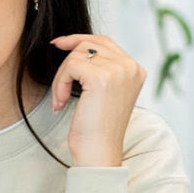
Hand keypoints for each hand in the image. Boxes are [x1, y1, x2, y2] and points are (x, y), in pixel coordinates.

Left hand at [50, 34, 145, 166]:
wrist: (99, 152)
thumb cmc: (97, 129)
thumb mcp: (104, 93)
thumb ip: (101, 69)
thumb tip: (75, 45)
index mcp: (135, 70)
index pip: (105, 42)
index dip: (79, 40)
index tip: (59, 44)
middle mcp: (130, 67)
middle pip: (89, 44)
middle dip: (68, 61)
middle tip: (58, 86)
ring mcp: (118, 70)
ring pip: (77, 54)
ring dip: (62, 77)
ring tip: (62, 99)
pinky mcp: (101, 77)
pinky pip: (70, 66)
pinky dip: (60, 83)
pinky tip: (62, 102)